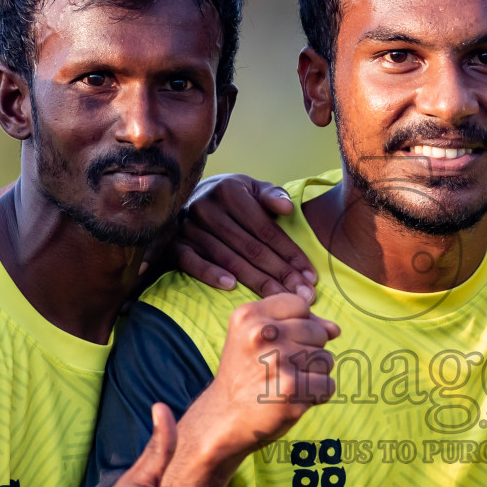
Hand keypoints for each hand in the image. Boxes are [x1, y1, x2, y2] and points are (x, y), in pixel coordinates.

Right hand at [175, 174, 317, 299]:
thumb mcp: (250, 188)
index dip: (291, 254)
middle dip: (281, 274)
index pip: (266, 230)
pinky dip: (211, 274)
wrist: (183, 196)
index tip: (311, 276)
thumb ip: (271, 195)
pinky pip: (193, 262)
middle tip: (305, 295)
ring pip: (230, 260)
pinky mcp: (175, 244)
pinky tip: (231, 287)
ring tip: (281, 297)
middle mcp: (208, 208)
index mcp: (230, 191)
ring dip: (257, 281)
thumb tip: (287, 208)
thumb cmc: (228, 197)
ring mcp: (189, 227)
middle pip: (252, 248)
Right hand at [184, 293, 338, 465]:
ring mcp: (277, 361)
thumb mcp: (258, 338)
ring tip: (283, 383)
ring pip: (326, 359)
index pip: (301, 305)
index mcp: (249, 315)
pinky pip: (328, 385)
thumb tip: (335, 329)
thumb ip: (298, 324)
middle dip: (308, 352)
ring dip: (312, 375)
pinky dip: (316, 396)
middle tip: (277, 370)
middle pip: (318, 333)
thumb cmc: (247, 375)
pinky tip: (291, 399)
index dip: (299, 326)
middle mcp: (261, 334)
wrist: (224, 418)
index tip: (276, 345)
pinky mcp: (292, 388)